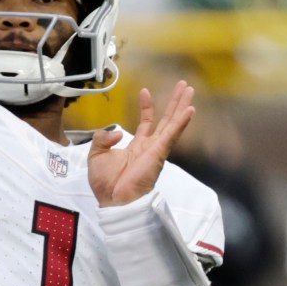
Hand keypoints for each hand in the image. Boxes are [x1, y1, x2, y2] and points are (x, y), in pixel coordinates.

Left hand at [85, 81, 193, 207]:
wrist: (113, 199)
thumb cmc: (105, 182)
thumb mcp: (96, 154)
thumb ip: (102, 138)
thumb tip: (117, 131)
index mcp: (136, 146)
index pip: (146, 122)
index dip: (147, 106)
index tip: (145, 91)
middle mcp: (150, 146)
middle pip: (166, 119)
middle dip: (174, 102)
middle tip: (184, 85)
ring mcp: (157, 149)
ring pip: (172, 123)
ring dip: (182, 106)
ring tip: (190, 90)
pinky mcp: (159, 154)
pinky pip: (172, 135)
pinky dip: (181, 122)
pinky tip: (190, 109)